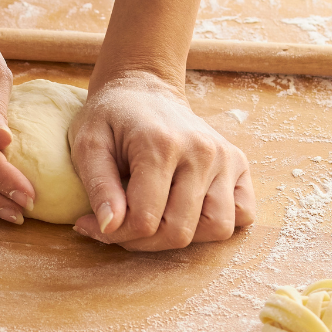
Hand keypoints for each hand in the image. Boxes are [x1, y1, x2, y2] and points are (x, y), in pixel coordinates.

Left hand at [68, 73, 255, 250]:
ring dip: (180, 236)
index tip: (92, 225)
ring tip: (153, 219)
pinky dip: (215, 224)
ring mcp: (226, 158)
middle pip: (179, 231)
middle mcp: (202, 152)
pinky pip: (242, 215)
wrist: (143, 89)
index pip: (145, 219)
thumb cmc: (110, 118)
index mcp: (161, 145)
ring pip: (216, 229)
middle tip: (118, 227)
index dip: (114, 234)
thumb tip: (110, 227)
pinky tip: (184, 211)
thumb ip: (99, 187)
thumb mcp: (88, 145)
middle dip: (142, 242)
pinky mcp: (240, 164)